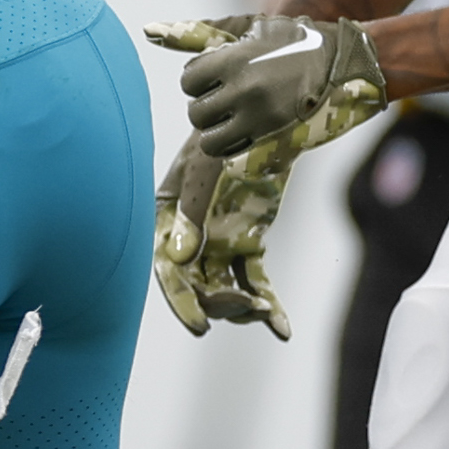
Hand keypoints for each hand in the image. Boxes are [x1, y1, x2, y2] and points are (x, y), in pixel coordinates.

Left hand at [152, 12, 387, 162]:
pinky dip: (234, 148)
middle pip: (196, 113)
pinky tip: (249, 132)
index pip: (188, 81)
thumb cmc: (292, 40)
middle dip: (209, 106)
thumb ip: (195, 32)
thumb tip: (147, 30)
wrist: (349, 62)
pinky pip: (233, 157)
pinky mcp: (277, 141)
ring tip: (238, 116)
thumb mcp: (248, 28)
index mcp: (234, 61)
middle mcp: (245, 91)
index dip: (201, 80)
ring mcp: (262, 119)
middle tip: (231, 97)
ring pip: (210, 140)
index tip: (219, 75)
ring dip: (218, 130)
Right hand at [153, 125, 308, 339]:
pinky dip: (268, 303)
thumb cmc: (225, 140)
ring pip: (225, 288)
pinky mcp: (246, 243)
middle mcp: (187, 238)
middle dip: (219, 304)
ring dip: (244, 306)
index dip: (181, 302)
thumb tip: (179, 258)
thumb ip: (190, 216)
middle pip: (198, 286)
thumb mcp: (203, 174)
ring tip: (266, 312)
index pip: (168, 271)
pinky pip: (254, 280)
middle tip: (248, 307)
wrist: (265, 118)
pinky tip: (282, 330)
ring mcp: (218, 241)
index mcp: (165, 221)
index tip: (200, 327)